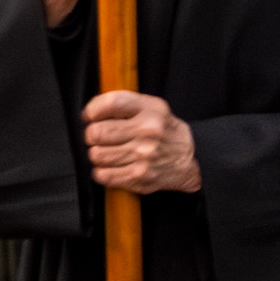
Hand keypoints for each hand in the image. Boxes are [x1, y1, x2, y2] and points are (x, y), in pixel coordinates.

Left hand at [81, 91, 199, 193]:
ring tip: (108, 152)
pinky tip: (110, 166)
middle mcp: (148, 132)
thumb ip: (125, 104)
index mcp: (150, 110)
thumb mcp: (153, 108)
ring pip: (97, 155)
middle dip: (92, 135)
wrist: (189, 160)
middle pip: (98, 132)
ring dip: (98, 154)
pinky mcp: (139, 177)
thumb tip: (91, 111)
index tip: (90, 116)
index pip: (111, 103)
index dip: (93, 110)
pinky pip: (103, 175)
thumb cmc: (165, 132)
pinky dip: (101, 172)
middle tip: (98, 136)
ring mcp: (143, 156)